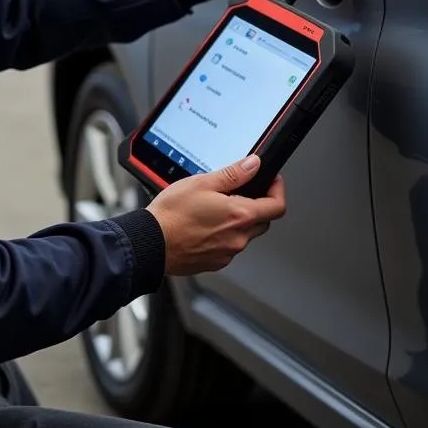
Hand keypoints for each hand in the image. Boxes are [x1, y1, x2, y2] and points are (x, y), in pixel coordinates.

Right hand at [147, 154, 286, 275]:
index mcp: (240, 215)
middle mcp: (238, 238)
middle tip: (240, 191)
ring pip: (245, 234)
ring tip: (214, 207)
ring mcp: (227, 253)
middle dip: (258, 204)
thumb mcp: (202, 183)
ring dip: (238, 220)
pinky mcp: (215, 263)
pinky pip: (229, 246)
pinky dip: (224, 234)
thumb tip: (254, 165)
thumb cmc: (171, 215)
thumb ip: (234, 174)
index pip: (277, 206)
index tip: (270, 180)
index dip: (277, 189)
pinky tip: (204, 225)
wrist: (150, 243)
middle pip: (263, 220)